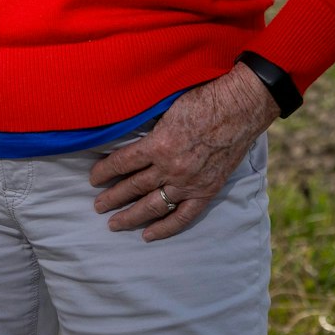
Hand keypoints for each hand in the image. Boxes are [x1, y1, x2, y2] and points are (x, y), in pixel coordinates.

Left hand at [91, 66, 278, 241]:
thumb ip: (149, 126)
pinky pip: (182, 216)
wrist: (241, 108)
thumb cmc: (204, 99)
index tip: (93, 178)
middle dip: (111, 198)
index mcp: (158, 145)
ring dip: (130, 216)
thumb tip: (127, 133)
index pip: (122, 162)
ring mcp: (188, 182)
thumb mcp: (167, 107)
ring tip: (114, 224)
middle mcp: (170, 168)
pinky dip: (165, 228)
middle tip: (97, 206)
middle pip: (133, 187)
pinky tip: (148, 235)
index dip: (104, 171)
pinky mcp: (206, 191)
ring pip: (152, 205)